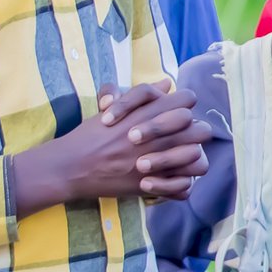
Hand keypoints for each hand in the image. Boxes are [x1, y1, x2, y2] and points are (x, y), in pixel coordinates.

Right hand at [12, 81, 210, 211]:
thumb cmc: (90, 136)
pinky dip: (179, 186)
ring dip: (191, 159)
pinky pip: (183, 188)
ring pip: (197, 159)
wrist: (70, 167)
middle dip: (194, 132)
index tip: (173, 113)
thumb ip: (143, 96)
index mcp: (147, 113)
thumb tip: (166, 83)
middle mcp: (157, 136)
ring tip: (177, 160)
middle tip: (180, 138)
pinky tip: (167, 181)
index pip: (188, 99)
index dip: (185, 105)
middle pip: (200, 129)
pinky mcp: (150, 185)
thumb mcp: (114, 108)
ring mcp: (156, 162)